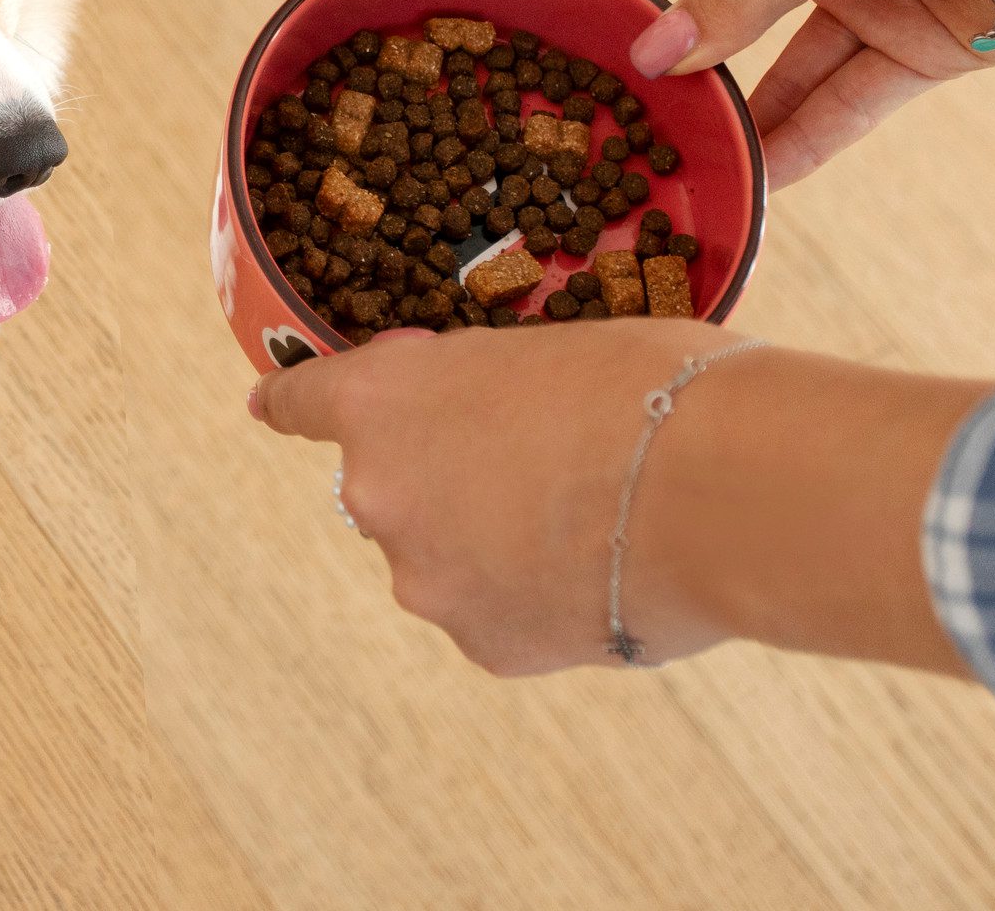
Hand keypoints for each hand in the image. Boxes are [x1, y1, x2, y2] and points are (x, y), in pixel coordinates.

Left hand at [248, 322, 990, 678]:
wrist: (727, 490)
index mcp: (384, 400)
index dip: (291, 400)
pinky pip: (498, 615)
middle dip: (448, 478)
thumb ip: (493, 393)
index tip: (268, 406)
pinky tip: (605, 571)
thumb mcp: (551, 349)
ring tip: (594, 520)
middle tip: (541, 461)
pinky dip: (536, 599)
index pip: (303, 399)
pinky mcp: (486, 645)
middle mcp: (380, 492)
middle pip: (392, 488)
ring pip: (445, 559)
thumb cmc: (654, 386)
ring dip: (493, 543)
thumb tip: (500, 438)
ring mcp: (428, 580)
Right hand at [600, 0, 994, 186]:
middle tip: (624, 125)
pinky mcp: (919, 46)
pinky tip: (767, 176)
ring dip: (745, 117)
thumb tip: (652, 58)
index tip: (566, 30)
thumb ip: (732, 3)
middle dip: (682, 69)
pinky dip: (810, 137)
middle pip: (727, 17)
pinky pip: (849, 102)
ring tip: (689, 168)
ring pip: (786, 70)